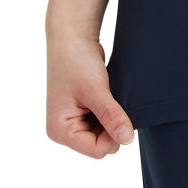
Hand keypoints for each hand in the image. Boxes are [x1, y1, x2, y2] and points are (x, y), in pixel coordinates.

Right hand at [46, 32, 134, 158]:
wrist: (72, 37)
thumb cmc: (76, 61)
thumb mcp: (95, 90)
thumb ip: (111, 116)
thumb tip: (127, 139)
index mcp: (60, 131)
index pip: (96, 150)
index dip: (114, 136)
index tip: (122, 114)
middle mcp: (64, 131)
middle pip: (100, 144)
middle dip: (112, 126)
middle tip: (113, 100)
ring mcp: (73, 122)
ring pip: (104, 135)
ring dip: (112, 118)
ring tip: (108, 96)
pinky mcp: (82, 113)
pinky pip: (102, 123)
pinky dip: (110, 112)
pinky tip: (108, 96)